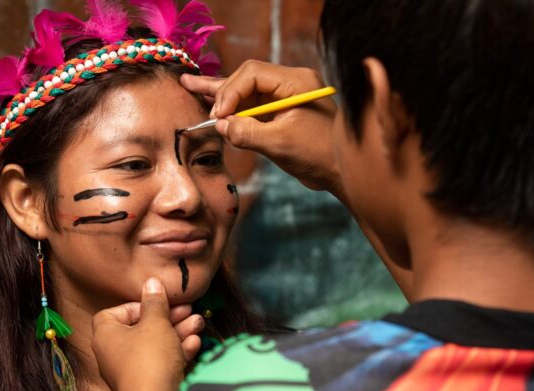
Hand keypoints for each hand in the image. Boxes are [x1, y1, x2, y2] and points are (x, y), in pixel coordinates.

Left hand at [91, 278, 202, 390]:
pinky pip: (161, 362)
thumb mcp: (155, 322)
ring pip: (155, 345)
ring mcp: (130, 370)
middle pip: (142, 328)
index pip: (114, 312)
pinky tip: (194, 344)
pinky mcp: (147, 384)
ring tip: (198, 323)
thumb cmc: (148, 358)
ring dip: (177, 332)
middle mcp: (114, 353)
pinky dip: (176, 352)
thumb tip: (151, 282)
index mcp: (106, 334)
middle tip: (187, 310)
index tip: (156, 302)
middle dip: (168, 317)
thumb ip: (155, 301)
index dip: (136, 305)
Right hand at [181, 61, 344, 201]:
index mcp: (296, 82)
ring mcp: (284, 98)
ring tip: (189, 85)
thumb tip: (220, 125)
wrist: (343, 173)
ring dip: (221, 95)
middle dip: (223, 93)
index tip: (218, 116)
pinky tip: (209, 102)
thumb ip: (247, 133)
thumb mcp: (280, 144)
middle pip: (246, 79)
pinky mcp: (280, 113)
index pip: (252, 75)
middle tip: (201, 104)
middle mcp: (290, 84)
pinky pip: (252, 106)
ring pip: (246, 91)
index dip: (230, 93)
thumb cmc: (320, 156)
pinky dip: (233, 109)